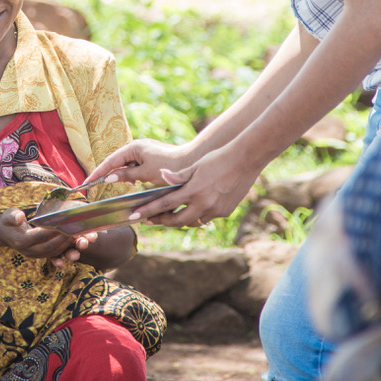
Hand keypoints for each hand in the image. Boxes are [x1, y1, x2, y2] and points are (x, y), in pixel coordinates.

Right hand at [0, 208, 96, 265]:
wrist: (3, 233)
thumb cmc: (7, 221)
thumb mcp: (8, 215)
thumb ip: (13, 216)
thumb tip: (20, 217)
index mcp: (21, 240)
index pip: (40, 236)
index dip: (54, 230)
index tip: (65, 223)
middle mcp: (28, 250)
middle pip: (50, 246)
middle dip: (64, 238)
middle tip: (76, 229)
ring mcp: (34, 254)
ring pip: (53, 252)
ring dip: (67, 246)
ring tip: (78, 236)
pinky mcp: (39, 255)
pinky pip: (53, 255)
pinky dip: (64, 250)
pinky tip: (73, 245)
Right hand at [80, 139, 195, 189]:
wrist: (189, 162)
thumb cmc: (168, 167)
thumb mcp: (145, 173)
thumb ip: (126, 175)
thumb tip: (109, 178)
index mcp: (133, 147)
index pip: (110, 161)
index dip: (97, 173)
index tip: (86, 183)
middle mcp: (136, 146)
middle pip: (116, 161)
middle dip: (106, 173)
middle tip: (93, 185)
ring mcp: (143, 151)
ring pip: (125, 164)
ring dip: (120, 174)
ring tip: (112, 185)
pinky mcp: (148, 156)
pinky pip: (134, 165)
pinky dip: (130, 174)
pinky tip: (132, 182)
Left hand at [131, 143, 259, 227]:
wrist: (245, 160)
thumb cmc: (217, 159)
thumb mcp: (196, 165)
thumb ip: (178, 175)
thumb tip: (161, 176)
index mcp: (193, 190)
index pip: (165, 204)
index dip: (148, 211)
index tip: (135, 216)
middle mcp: (204, 204)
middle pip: (176, 220)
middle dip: (161, 221)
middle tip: (149, 219)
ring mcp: (215, 210)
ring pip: (192, 221)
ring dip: (179, 220)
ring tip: (169, 217)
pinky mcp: (225, 212)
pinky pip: (206, 218)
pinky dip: (197, 215)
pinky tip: (192, 211)